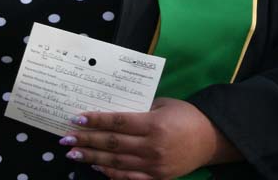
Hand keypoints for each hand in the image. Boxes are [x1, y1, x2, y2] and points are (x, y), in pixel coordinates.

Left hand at [62, 97, 237, 179]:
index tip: (77, 118)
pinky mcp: (156, 177)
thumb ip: (139, 109)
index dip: (95, 121)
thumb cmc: (186, 116)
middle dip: (86, 140)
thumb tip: (112, 113)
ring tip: (74, 153)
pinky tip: (97, 166)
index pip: (117, 122)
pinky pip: (128, 177)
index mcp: (153, 124)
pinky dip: (110, 173)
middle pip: (112, 144)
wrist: (211, 138)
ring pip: (116, 162)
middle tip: (66, 138)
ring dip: (92, 157)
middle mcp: (151, 146)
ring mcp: (153, 165)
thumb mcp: (163, 104)